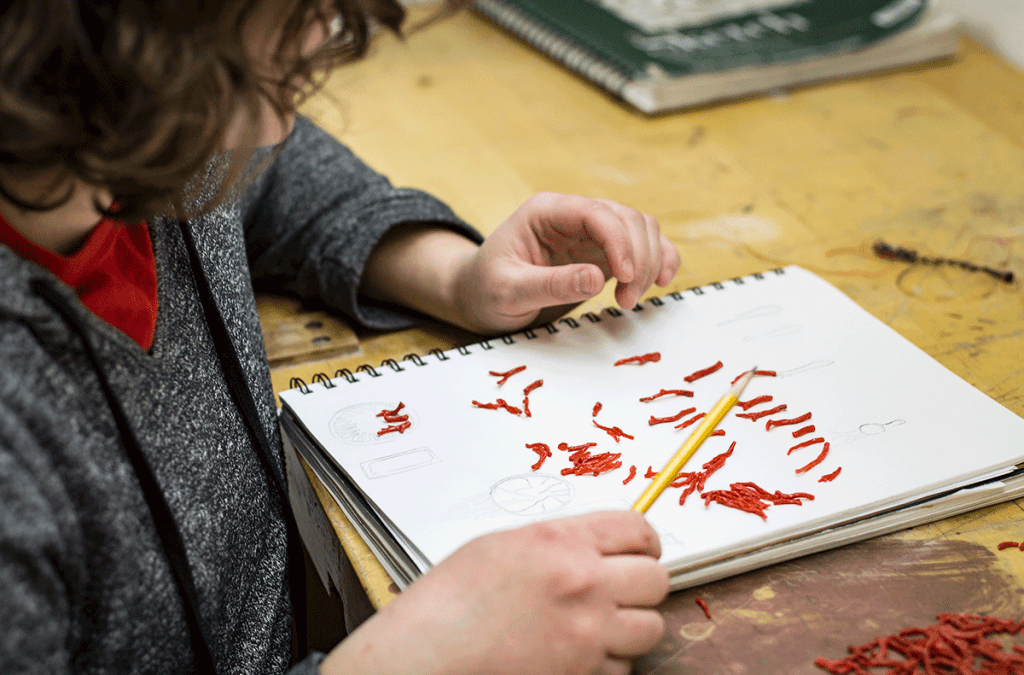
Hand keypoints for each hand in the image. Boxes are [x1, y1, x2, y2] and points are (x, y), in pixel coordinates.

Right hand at [321, 510, 668, 674]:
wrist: (426, 655)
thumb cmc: (448, 603)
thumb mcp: (501, 547)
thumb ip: (556, 543)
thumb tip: (591, 547)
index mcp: (560, 542)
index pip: (636, 530)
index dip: (644, 541)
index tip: (642, 550)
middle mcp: (582, 585)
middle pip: (655, 580)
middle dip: (641, 585)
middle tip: (622, 590)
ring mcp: (586, 635)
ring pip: (649, 628)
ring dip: (630, 628)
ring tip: (599, 626)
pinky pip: (622, 669)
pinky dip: (607, 664)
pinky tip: (577, 655)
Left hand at [360, 192, 679, 334]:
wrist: (477, 296)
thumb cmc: (485, 289)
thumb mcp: (508, 291)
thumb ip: (550, 284)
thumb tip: (597, 278)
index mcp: (545, 211)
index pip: (595, 212)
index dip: (618, 241)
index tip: (625, 277)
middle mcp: (571, 214)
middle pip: (625, 218)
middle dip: (637, 258)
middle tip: (627, 300)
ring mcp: (588, 230)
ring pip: (639, 229)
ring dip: (649, 262)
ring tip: (630, 299)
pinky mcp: (600, 250)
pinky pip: (640, 245)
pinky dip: (657, 260)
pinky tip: (660, 282)